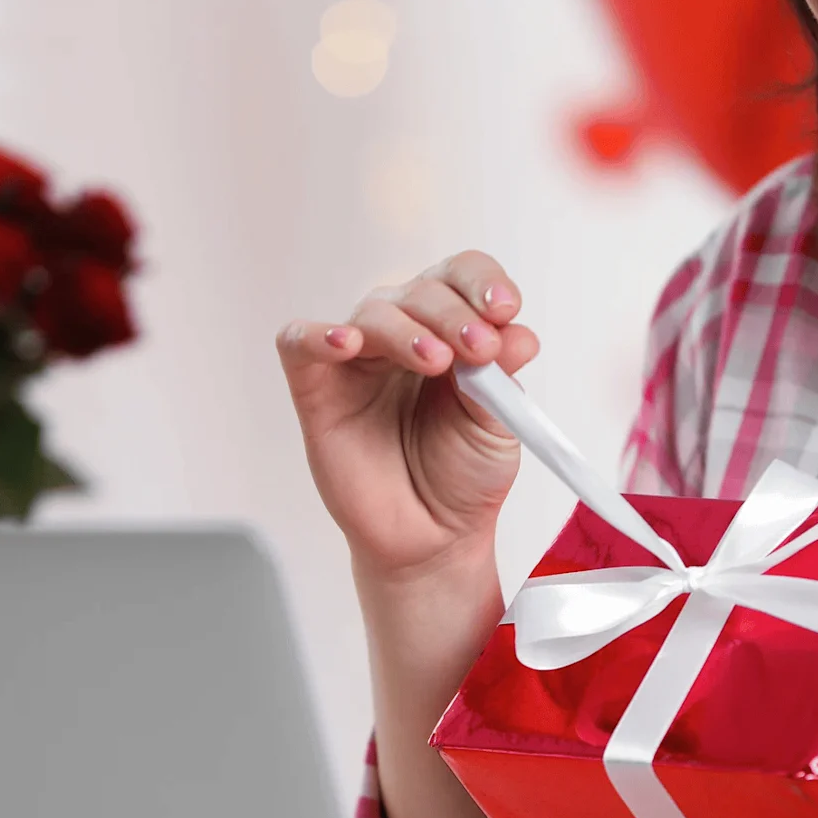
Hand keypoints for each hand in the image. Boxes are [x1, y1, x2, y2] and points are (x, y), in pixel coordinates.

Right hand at [277, 252, 539, 580]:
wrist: (433, 539)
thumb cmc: (463, 477)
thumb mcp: (498, 424)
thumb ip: (502, 376)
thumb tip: (518, 332)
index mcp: (450, 332)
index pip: (460, 277)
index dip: (482, 283)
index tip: (505, 309)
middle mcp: (402, 336)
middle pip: (421, 291)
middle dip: (454, 314)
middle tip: (480, 351)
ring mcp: (357, 361)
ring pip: (372, 312)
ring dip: (408, 329)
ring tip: (438, 362)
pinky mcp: (316, 390)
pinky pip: (299, 342)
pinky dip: (317, 334)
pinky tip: (345, 343)